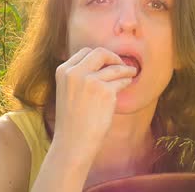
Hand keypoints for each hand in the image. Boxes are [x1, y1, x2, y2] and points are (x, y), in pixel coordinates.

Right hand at [52, 47, 135, 162]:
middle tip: (121, 64)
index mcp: (63, 71)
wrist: (73, 142)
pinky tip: (128, 83)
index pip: (85, 52)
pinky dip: (127, 81)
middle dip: (113, 57)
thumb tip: (103, 63)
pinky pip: (121, 80)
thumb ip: (79, 76)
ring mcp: (90, 81)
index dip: (99, 56)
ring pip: (115, 67)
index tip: (108, 62)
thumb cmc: (72, 120)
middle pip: (100, 53)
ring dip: (125, 69)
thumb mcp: (68, 91)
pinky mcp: (105, 91)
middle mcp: (75, 72)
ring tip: (131, 72)